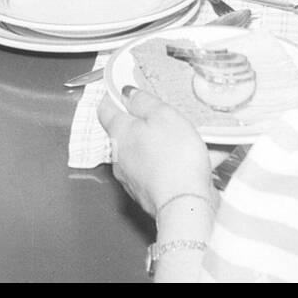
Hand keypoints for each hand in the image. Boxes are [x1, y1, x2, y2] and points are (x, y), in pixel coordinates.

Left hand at [97, 86, 211, 217]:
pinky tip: (191, 162)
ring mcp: (132, 178)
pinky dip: (170, 164)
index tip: (121, 91)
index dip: (112, 97)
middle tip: (160, 113)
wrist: (185, 206)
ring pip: (143, 153)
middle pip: (125, 133)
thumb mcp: (163, 116)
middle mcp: (120, 157)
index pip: (105, 110)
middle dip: (141, 123)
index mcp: (120, 134)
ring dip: (158, 145)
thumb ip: (144, 101)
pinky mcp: (148, 194)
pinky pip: (157, 171)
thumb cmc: (175, 159)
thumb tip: (128, 92)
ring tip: (184, 139)